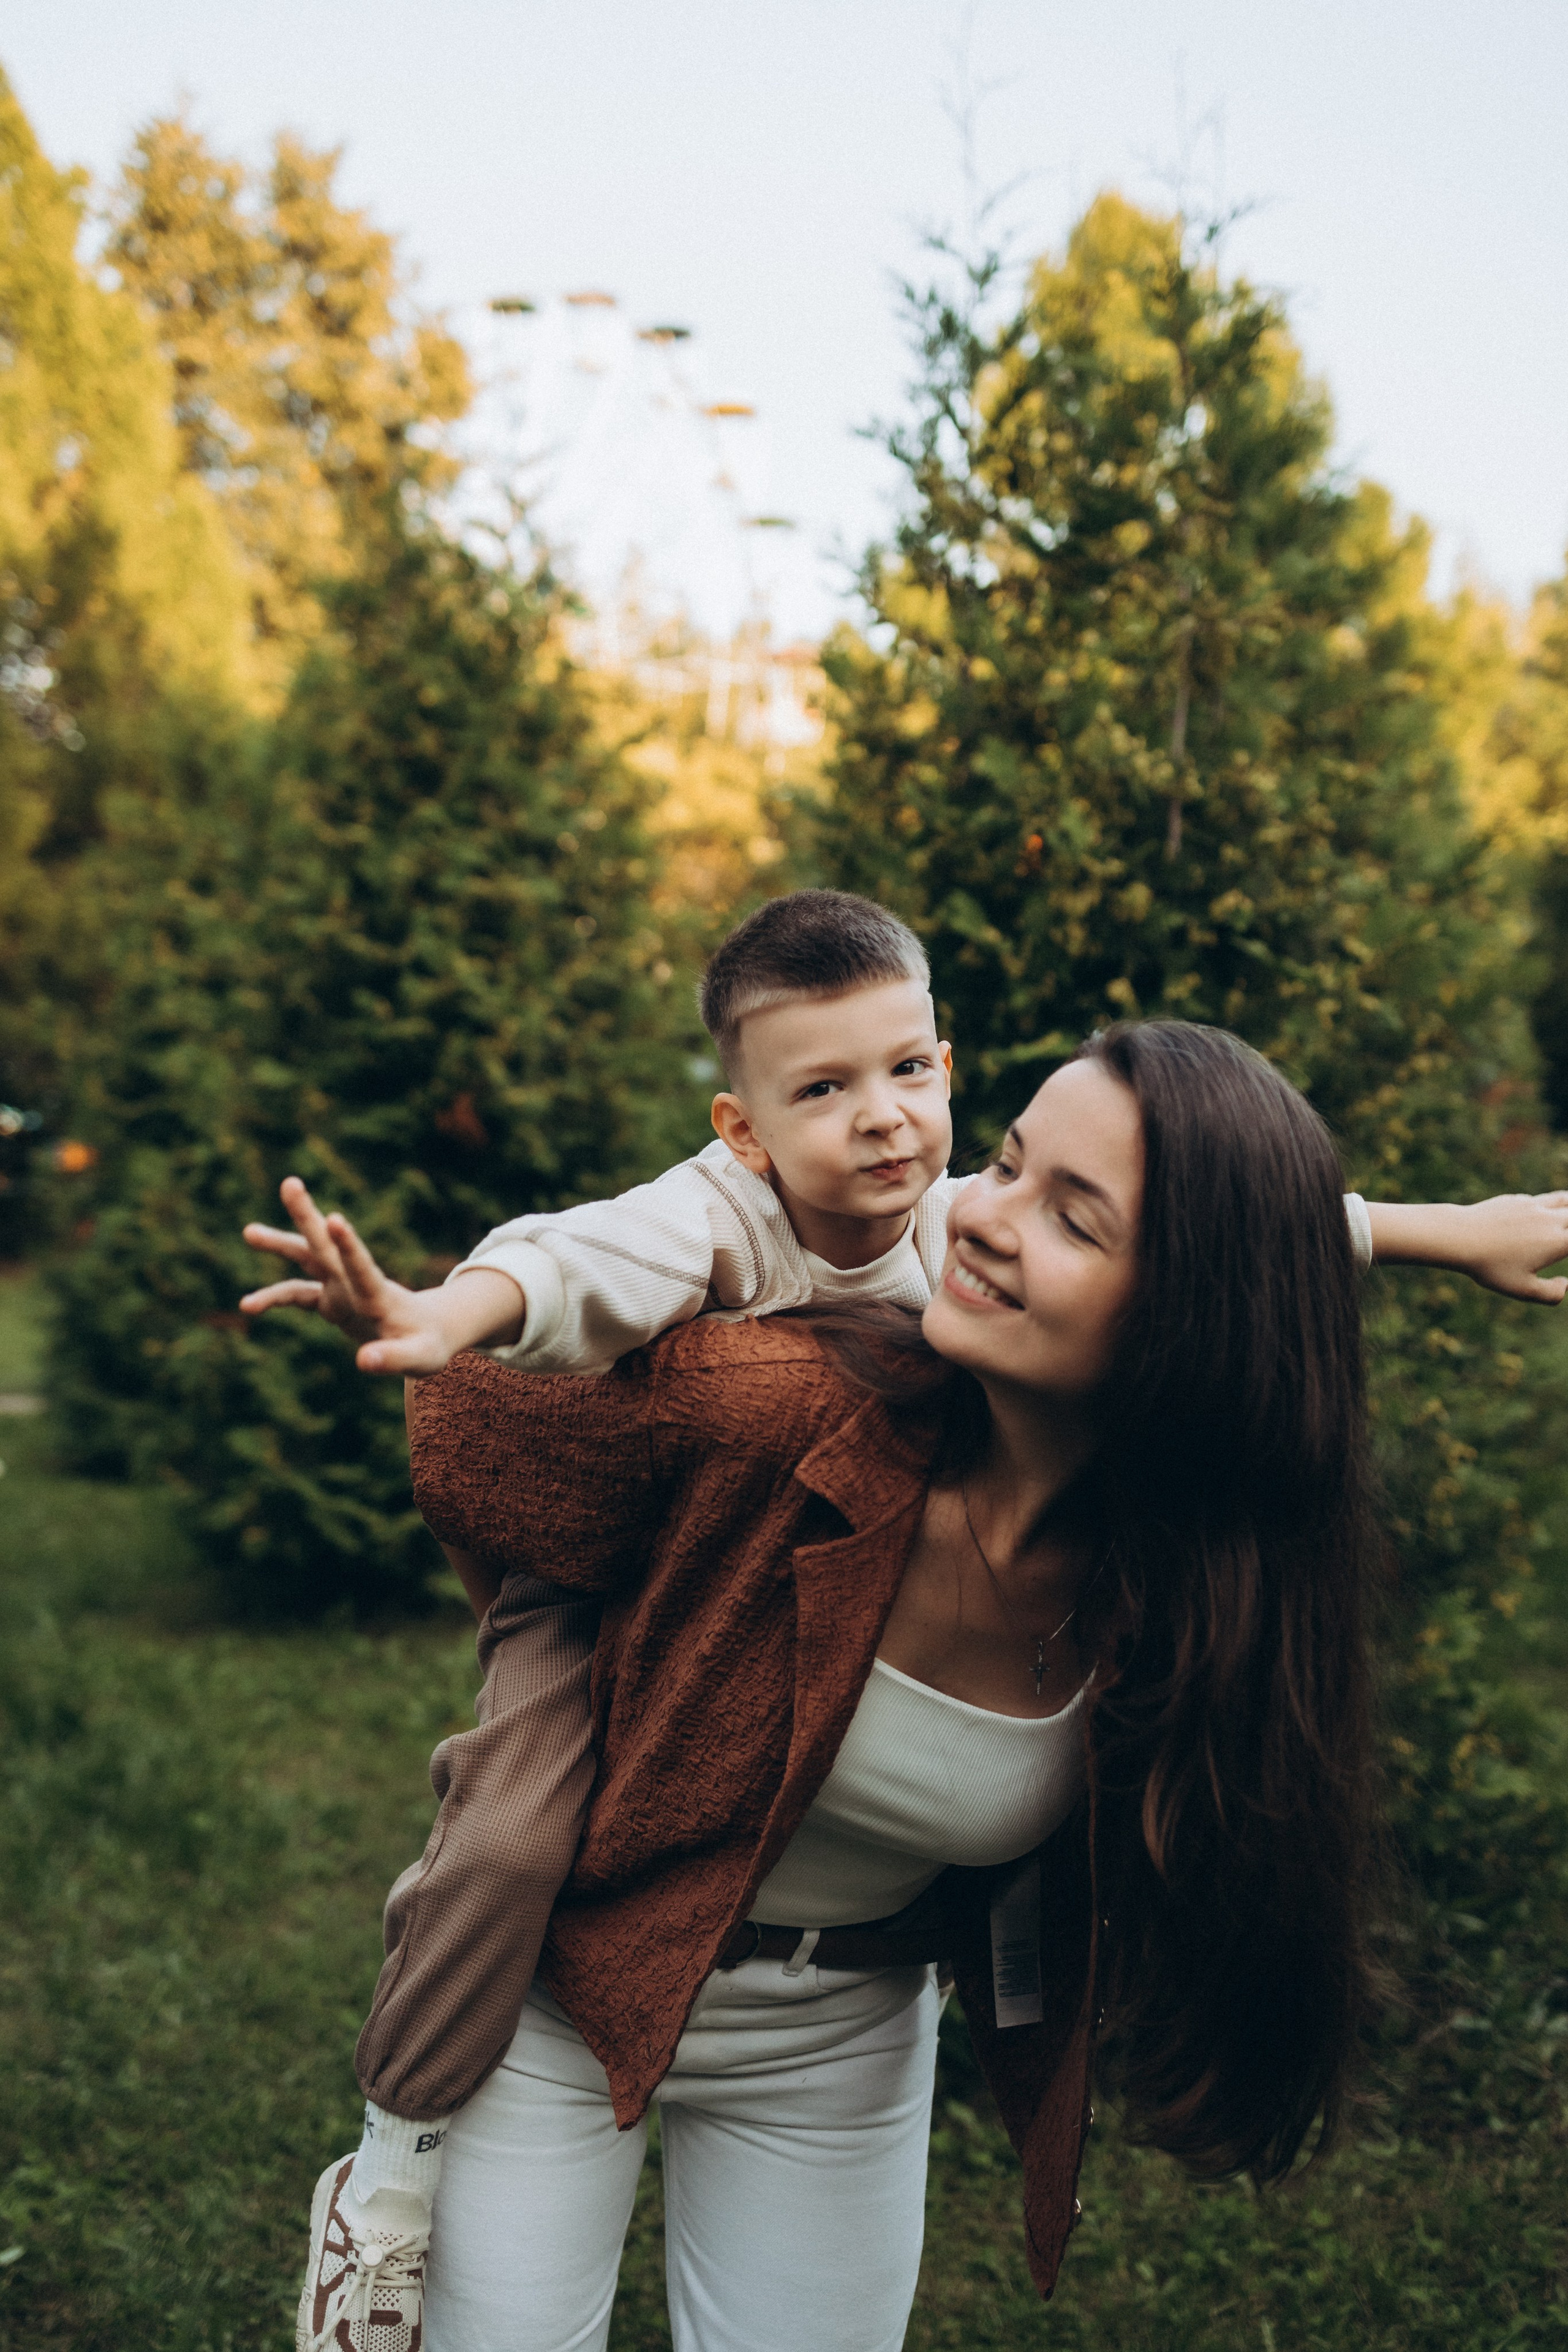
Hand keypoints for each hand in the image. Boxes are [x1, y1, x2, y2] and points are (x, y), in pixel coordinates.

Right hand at [241, 1177, 515, 1374]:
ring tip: (249, 1231)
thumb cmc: (428, 1345)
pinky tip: (248, 1305)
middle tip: (290, 1183)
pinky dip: (274, 1298)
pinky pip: (297, 1294)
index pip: (362, 1267)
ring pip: (308, 1258)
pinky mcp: (331, 1299)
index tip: (334, 1220)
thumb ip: (394, 1360)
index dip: (348, 1245)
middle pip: (327, 1247)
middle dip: (308, 1216)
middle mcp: (356, 1283)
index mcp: (379, 1295)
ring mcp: (341, 1287)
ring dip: (281, 1243)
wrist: (428, 1331)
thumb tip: (364, 1362)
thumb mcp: (420, 1358)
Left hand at [1455, 1191, 1567, 1303]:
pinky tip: (1547, 1210)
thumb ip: (1550, 1294)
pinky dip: (1552, 1204)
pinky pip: (1543, 1200)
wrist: (1459, 1236)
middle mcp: (1551, 1220)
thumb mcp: (1522, 1289)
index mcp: (1558, 1242)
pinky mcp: (1518, 1199)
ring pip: (1565, 1200)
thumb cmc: (1490, 1267)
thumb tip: (1566, 1285)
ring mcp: (1534, 1206)